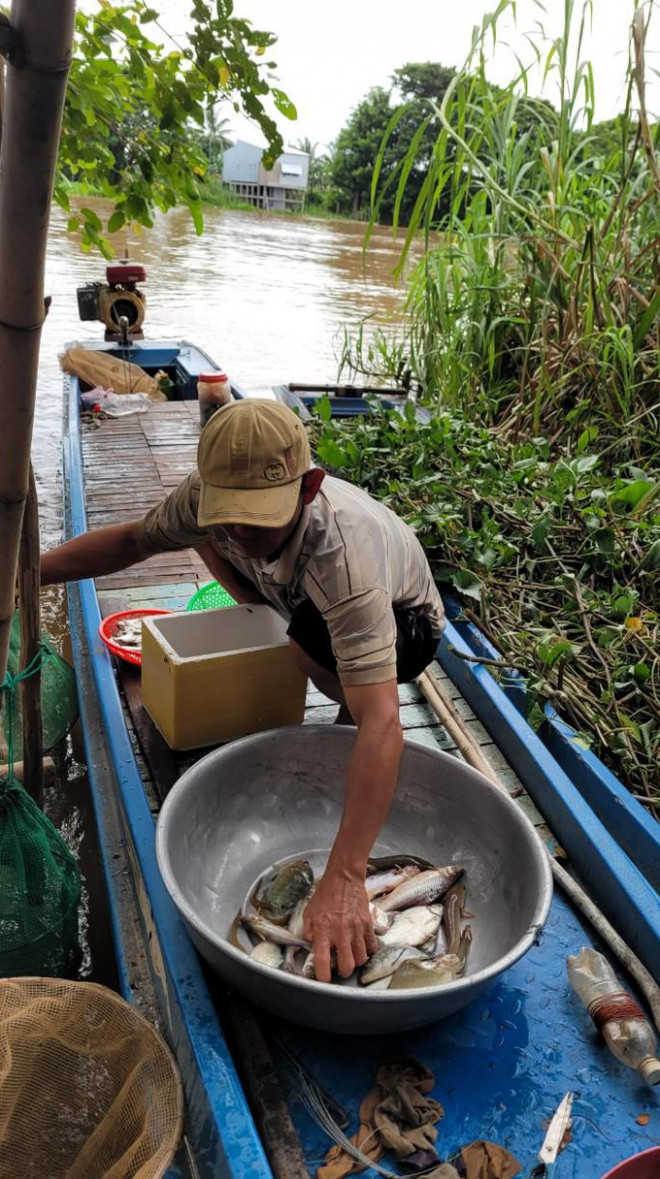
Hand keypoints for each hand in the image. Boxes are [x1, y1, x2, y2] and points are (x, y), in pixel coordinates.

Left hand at [303, 867, 378, 982]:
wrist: (344, 878)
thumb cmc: (325, 894)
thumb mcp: (309, 912)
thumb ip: (307, 931)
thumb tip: (311, 945)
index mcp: (323, 931)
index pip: (323, 961)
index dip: (323, 976)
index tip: (323, 980)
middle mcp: (340, 933)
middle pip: (347, 966)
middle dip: (344, 973)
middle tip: (340, 969)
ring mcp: (356, 929)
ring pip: (361, 959)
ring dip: (356, 962)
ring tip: (351, 957)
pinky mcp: (367, 924)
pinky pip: (371, 946)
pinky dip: (368, 951)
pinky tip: (362, 947)